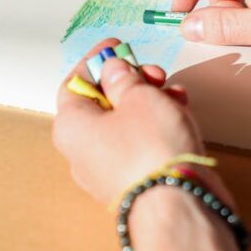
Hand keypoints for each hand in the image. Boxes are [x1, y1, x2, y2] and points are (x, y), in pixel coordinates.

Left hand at [53, 38, 208, 203]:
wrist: (179, 203)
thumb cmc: (150, 150)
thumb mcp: (137, 95)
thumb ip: (123, 77)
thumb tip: (114, 70)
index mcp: (71, 126)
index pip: (75, 83)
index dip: (97, 61)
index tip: (116, 47)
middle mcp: (82, 152)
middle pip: (102, 103)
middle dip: (130, 81)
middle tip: (151, 72)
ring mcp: (108, 170)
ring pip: (125, 123)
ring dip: (149, 101)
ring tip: (172, 92)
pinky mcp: (135, 182)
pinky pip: (141, 144)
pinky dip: (157, 125)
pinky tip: (178, 114)